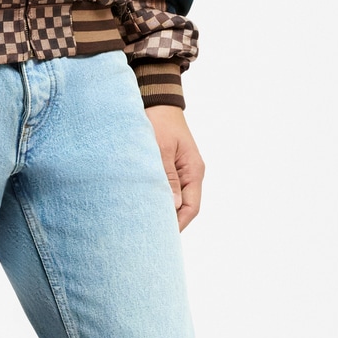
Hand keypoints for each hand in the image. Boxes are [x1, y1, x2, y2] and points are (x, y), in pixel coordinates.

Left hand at [146, 103, 204, 229]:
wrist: (156, 100)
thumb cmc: (159, 120)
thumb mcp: (161, 148)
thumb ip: (167, 177)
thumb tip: (173, 206)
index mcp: (194, 170)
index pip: (191, 207)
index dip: (179, 224)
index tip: (163, 237)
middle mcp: (190, 174)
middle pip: (184, 207)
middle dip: (170, 222)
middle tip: (150, 236)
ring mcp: (181, 171)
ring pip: (175, 199)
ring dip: (162, 211)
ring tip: (145, 225)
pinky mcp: (169, 168)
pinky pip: (167, 189)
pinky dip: (157, 199)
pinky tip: (144, 206)